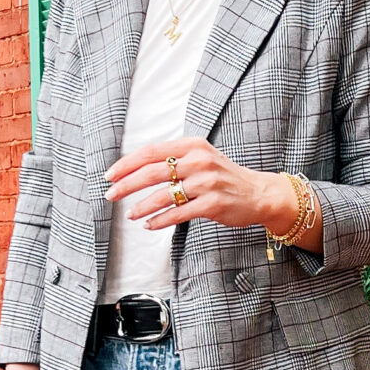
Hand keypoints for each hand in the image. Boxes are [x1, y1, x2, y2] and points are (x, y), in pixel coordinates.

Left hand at [105, 137, 300, 238]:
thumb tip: (135, 168)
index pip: (151, 151)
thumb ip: (174, 159)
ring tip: (129, 214)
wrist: (259, 193)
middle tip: (110, 195)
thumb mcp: (201, 157)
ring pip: (164, 195)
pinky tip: (149, 224)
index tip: (110, 175)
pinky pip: (178, 213)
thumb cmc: (224, 177)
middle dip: (126, 185)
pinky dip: (160, 220)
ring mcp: (207, 183)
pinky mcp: (213, 205)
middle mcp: (199, 161)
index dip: (127, 163)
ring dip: (142, 206)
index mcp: (192, 145)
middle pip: (152, 172)